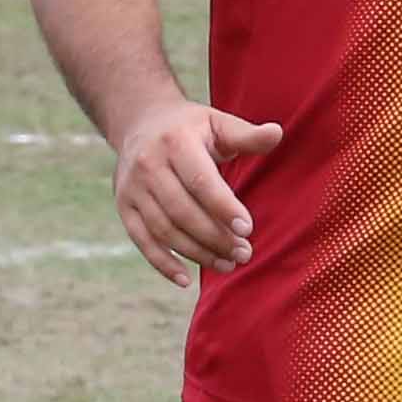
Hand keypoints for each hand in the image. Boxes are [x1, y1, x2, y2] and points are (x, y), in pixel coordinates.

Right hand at [111, 98, 282, 287]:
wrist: (140, 122)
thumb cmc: (191, 128)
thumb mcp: (218, 122)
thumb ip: (247, 135)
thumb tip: (277, 133)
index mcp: (176, 142)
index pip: (200, 181)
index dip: (223, 207)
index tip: (247, 229)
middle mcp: (148, 165)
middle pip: (182, 210)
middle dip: (215, 237)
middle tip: (245, 254)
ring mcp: (133, 188)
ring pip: (164, 229)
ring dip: (197, 252)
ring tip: (228, 265)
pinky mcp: (125, 206)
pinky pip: (142, 240)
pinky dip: (162, 263)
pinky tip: (186, 279)